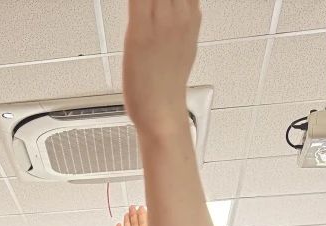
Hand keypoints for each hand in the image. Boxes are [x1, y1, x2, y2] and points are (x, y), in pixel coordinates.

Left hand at [122, 0, 200, 138]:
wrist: (162, 114)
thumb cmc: (166, 87)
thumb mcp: (183, 48)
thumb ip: (181, 24)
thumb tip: (180, 13)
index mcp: (190, 16)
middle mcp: (180, 14)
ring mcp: (162, 21)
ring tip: (141, 2)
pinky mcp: (141, 30)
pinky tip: (134, 0)